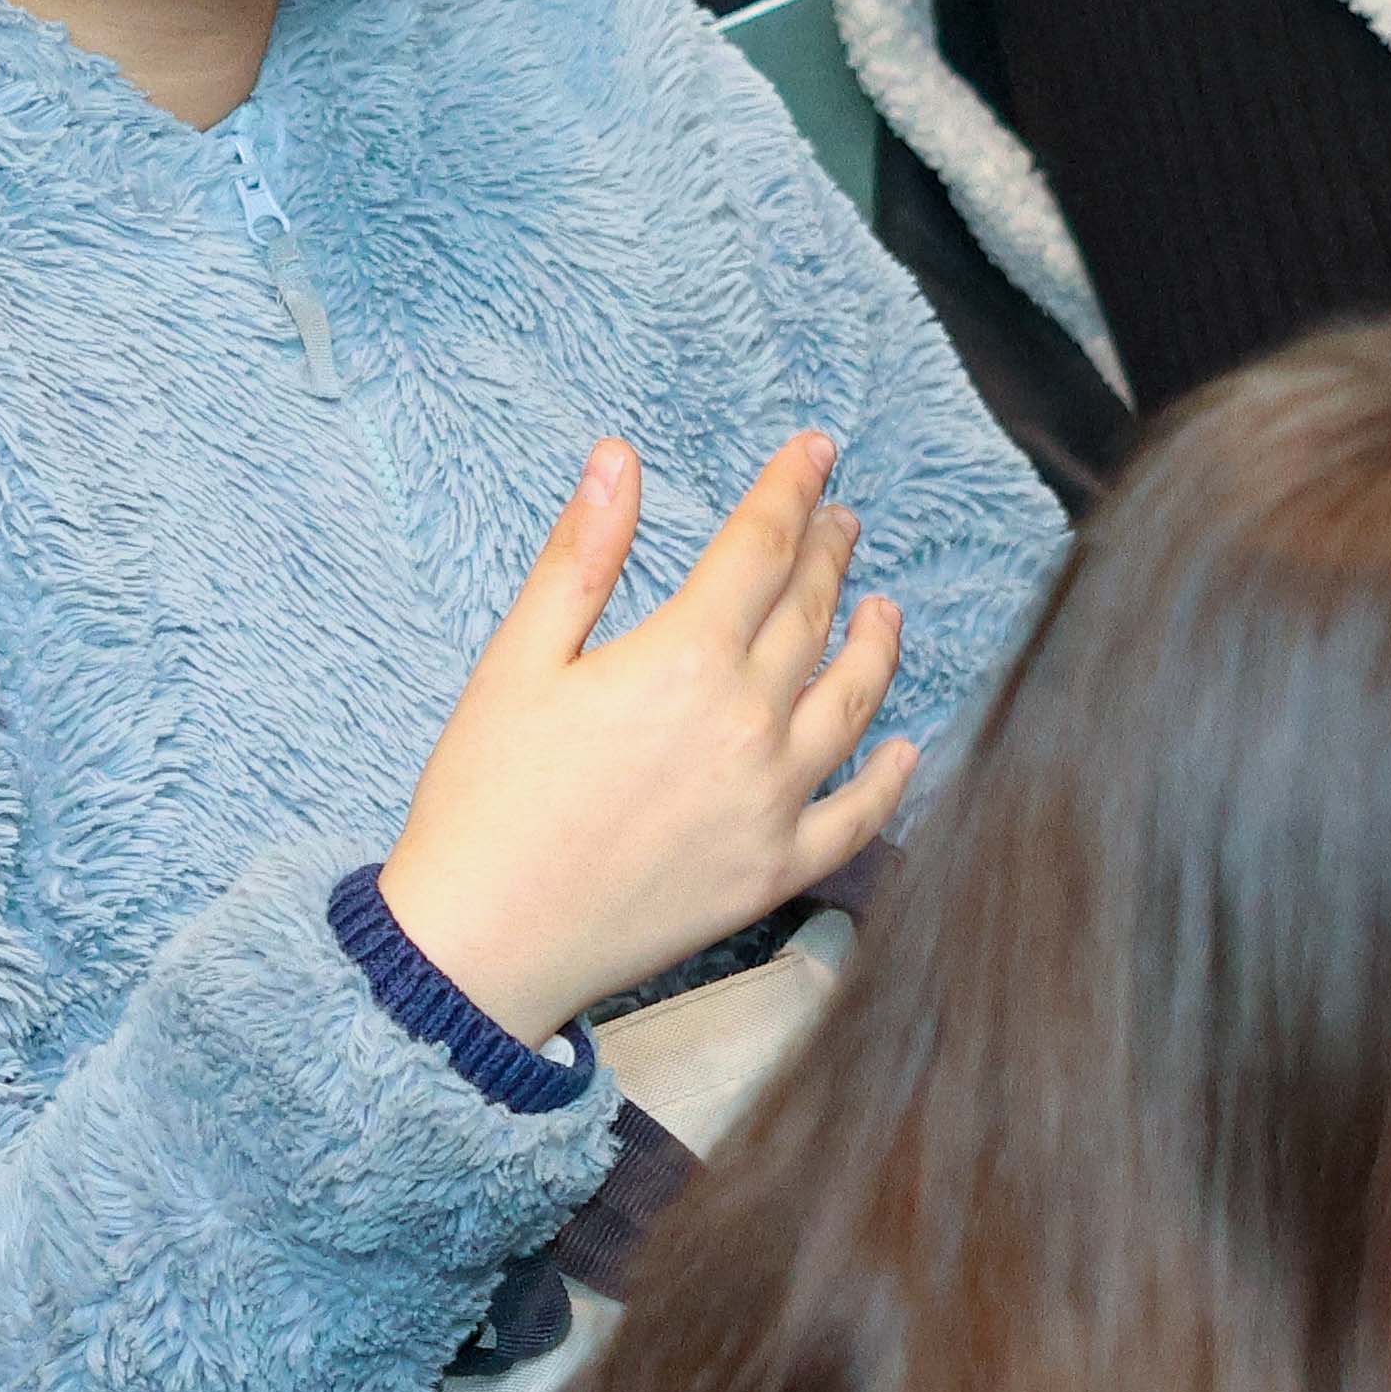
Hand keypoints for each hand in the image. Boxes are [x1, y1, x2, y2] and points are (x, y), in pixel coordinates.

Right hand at [376, 433, 914, 1043]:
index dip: (791, 489)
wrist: (486, 940)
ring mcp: (772, 803)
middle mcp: (750, 724)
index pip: (762, 547)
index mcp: (685, 658)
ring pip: (852, 704)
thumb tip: (618, 458)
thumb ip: (583, 555)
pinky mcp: (774, 872)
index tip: (815, 451)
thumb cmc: (487, 796)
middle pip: (811, 616)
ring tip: (884, 612)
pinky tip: (904, 749)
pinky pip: (858, 818)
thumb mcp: (520, 659)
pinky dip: (890, 779)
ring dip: (875, 647)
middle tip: (842, 520)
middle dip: (830, 555)